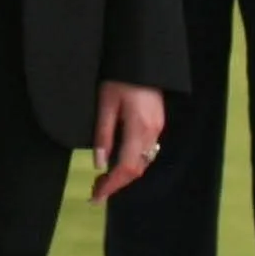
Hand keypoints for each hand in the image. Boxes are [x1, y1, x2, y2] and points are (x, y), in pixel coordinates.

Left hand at [90, 81, 165, 202]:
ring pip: (143, 161)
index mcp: (139, 128)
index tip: (96, 197)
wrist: (142, 58)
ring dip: (124, 173)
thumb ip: (103, 134)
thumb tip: (99, 164)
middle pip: (137, 168)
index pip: (127, 167)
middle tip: (96, 190)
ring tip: (103, 179)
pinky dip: (132, 161)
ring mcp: (158, 127)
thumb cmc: (120, 77)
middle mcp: (153, 131)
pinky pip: (146, 150)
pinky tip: (118, 160)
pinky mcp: (158, 122)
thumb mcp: (105, 104)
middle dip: (117, 183)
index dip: (111, 186)